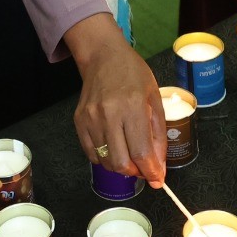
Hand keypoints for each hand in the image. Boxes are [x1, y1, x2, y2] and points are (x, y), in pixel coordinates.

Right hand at [65, 14, 166, 184]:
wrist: (103, 56)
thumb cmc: (133, 74)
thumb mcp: (155, 99)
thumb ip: (158, 136)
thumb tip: (157, 168)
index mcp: (133, 105)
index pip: (141, 151)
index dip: (150, 171)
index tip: (157, 180)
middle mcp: (109, 113)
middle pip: (121, 162)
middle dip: (136, 172)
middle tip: (143, 166)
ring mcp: (91, 117)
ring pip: (106, 161)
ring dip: (121, 166)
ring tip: (129, 154)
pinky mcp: (79, 120)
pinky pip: (91, 153)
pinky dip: (105, 158)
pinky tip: (114, 147)